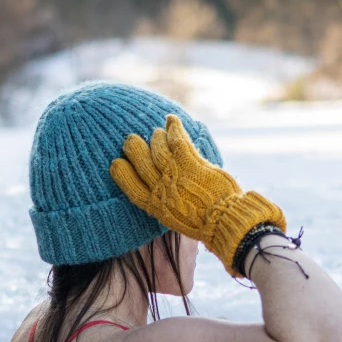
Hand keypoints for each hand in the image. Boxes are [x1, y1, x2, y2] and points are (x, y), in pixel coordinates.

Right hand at [109, 115, 287, 276]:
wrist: (224, 221)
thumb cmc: (204, 222)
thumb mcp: (176, 217)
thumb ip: (164, 202)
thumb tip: (158, 188)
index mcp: (155, 205)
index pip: (130, 186)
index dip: (121, 173)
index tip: (117, 163)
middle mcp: (161, 188)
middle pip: (140, 161)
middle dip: (134, 148)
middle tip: (132, 141)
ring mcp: (176, 174)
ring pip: (157, 147)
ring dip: (157, 137)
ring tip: (158, 134)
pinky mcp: (191, 163)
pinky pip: (177, 140)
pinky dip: (173, 127)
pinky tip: (171, 120)